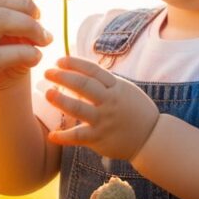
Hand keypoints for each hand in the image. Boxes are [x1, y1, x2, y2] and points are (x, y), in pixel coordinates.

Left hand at [43, 56, 159, 160]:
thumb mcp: (125, 90)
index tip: (59, 60)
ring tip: (47, 93)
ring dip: (61, 100)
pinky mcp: (99, 138)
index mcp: (116, 87)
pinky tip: (51, 135)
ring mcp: (104, 120)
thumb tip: (82, 69)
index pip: (93, 70)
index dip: (75, 63)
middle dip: (63, 77)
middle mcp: (109, 101)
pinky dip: (63, 137)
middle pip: (84, 85)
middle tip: (47, 72)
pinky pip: (78, 136)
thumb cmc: (135, 110)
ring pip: (78, 108)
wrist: (151, 137)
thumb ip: (106, 82)